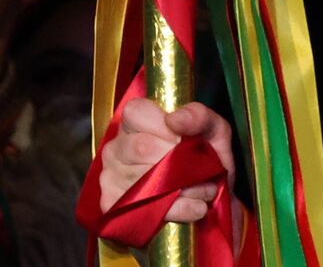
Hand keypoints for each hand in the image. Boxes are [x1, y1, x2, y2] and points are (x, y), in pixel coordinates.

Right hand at [98, 99, 236, 223]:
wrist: (212, 196)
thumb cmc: (206, 157)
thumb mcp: (212, 129)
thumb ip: (198, 116)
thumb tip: (174, 119)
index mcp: (134, 121)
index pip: (136, 112)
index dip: (166, 129)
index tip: (186, 142)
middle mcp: (116, 147)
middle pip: (141, 148)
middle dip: (179, 161)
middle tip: (202, 170)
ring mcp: (110, 177)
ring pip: (144, 180)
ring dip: (186, 188)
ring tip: (206, 189)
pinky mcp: (114, 207)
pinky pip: (144, 208)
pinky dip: (179, 210)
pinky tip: (195, 206)